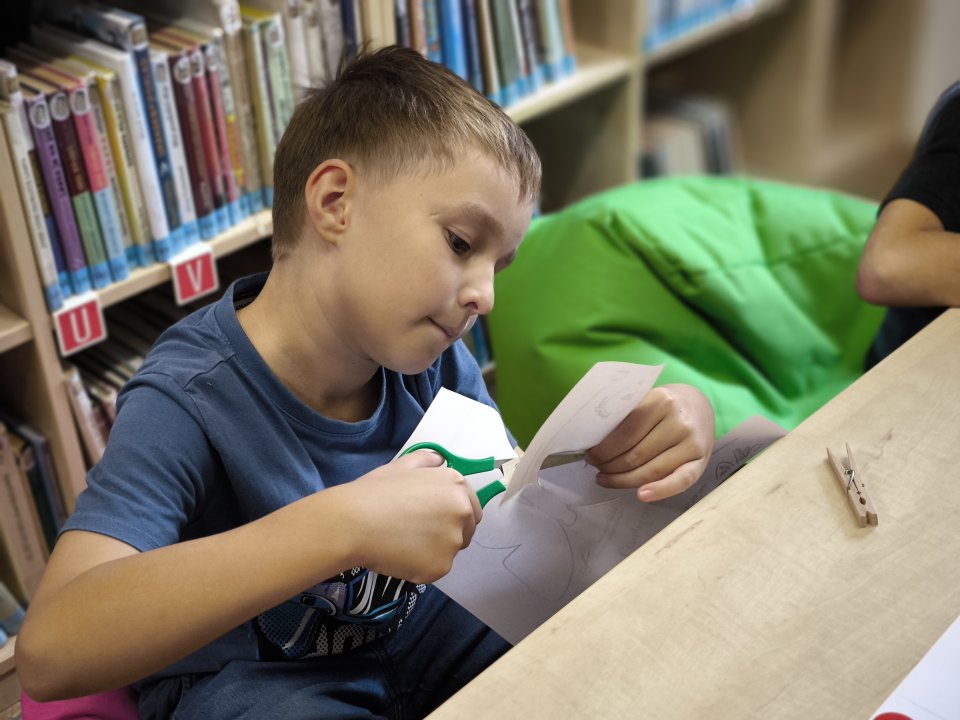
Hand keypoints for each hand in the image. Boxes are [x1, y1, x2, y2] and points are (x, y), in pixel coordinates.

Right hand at [337, 450, 481, 583]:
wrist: (354, 522)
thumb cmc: (375, 491)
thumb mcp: (402, 465)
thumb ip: (427, 461)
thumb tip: (439, 460)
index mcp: (456, 485)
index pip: (472, 508)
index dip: (454, 514)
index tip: (434, 519)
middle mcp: (462, 511)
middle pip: (467, 531)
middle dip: (448, 533)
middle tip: (417, 533)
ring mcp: (453, 541)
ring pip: (449, 551)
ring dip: (433, 550)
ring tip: (403, 543)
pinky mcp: (441, 566)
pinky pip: (435, 568)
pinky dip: (421, 566)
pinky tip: (399, 556)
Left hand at [584, 384, 714, 501]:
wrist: (699, 407)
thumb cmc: (663, 407)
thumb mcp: (645, 401)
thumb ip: (624, 417)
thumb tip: (592, 441)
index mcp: (661, 401)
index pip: (625, 433)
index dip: (603, 449)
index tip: (590, 455)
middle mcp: (679, 423)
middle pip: (635, 455)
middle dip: (609, 465)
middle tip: (595, 466)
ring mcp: (692, 444)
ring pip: (650, 471)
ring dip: (623, 480)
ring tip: (605, 478)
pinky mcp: (700, 463)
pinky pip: (679, 482)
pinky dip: (659, 491)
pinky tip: (640, 496)